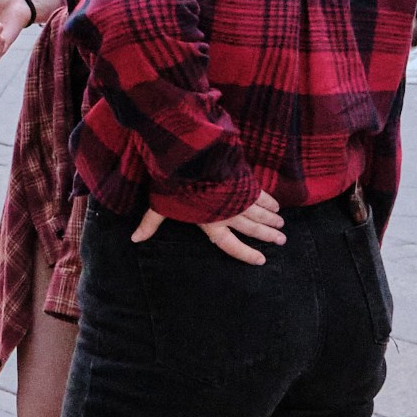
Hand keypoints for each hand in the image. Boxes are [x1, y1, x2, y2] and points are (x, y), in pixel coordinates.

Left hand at [133, 189, 286, 267]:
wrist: (192, 157)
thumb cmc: (175, 184)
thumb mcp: (161, 205)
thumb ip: (151, 223)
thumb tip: (134, 240)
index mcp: (211, 222)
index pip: (231, 243)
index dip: (246, 253)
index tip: (261, 260)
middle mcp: (229, 212)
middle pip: (252, 228)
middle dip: (267, 235)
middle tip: (282, 240)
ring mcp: (238, 196)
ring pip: (260, 211)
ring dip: (271, 219)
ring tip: (282, 225)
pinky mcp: (243, 180)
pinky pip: (260, 194)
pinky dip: (269, 200)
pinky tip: (276, 205)